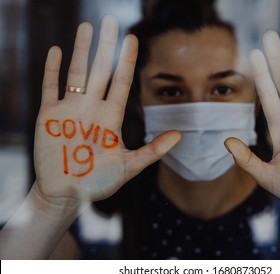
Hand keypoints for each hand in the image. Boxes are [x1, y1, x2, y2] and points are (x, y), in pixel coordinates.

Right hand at [34, 16, 180, 203]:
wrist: (67, 194)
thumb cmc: (98, 182)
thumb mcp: (128, 166)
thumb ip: (153, 150)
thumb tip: (180, 135)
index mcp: (111, 117)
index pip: (121, 82)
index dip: (126, 61)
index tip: (132, 39)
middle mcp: (92, 108)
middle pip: (100, 71)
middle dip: (105, 46)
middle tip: (110, 21)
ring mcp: (70, 110)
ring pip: (76, 73)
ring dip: (80, 50)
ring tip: (86, 27)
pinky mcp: (49, 116)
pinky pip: (50, 87)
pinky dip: (52, 70)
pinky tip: (56, 51)